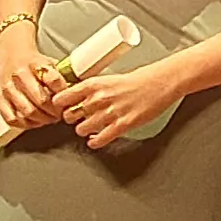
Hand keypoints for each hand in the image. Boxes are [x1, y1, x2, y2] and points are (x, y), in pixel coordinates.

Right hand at [0, 34, 64, 135]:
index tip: (68, 100)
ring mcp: (7, 88)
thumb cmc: (35, 63)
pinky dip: (25, 124)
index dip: (63, 93)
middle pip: (40, 100)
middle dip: (54, 111)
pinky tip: (33, 121)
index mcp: (36, 64)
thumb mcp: (52, 64)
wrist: (13, 55)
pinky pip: (11, 119)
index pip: (53, 80)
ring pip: (27, 112)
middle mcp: (19, 75)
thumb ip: (64, 78)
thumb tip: (78, 93)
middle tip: (60, 114)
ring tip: (49, 118)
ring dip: (42, 119)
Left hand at [59, 54, 195, 148]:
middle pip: (69, 116)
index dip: (59, 105)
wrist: (161, 82)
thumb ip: (92, 89)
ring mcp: (110, 113)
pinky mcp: (122, 125)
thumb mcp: (109, 78)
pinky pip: (99, 139)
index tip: (62, 108)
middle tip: (78, 118)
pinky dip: (94, 142)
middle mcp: (99, 98)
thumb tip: (77, 98)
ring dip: (84, 130)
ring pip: (81, 129)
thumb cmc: (139, 79)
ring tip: (90, 127)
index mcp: (94, 84)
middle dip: (73, 118)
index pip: (62, 98)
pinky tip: (96, 139)